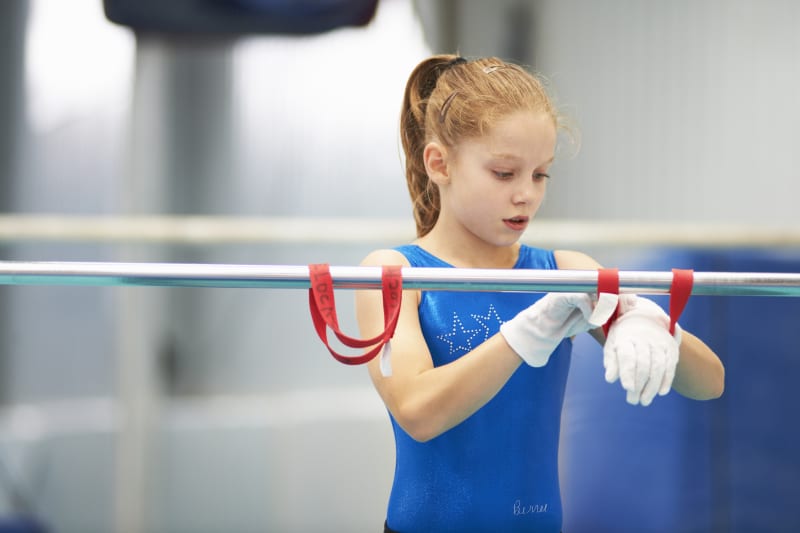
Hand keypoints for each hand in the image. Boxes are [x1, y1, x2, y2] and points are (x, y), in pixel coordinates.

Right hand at [500, 292, 617, 366]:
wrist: (545, 330)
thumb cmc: (568, 323)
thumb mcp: (593, 318)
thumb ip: (607, 312)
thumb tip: (628, 307)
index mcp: (589, 287)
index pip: (611, 284)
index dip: (624, 293)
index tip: (631, 306)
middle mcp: (581, 284)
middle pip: (607, 284)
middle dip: (618, 299)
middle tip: (622, 311)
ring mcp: (572, 287)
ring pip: (596, 290)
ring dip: (605, 305)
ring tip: (605, 317)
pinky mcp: (563, 294)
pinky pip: (582, 298)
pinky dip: (589, 310)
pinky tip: (590, 319)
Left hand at [603, 295, 681, 405]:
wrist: (644, 318)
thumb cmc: (623, 337)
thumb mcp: (612, 345)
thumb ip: (611, 361)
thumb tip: (610, 379)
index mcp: (626, 338)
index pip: (628, 356)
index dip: (628, 373)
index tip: (628, 388)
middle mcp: (644, 339)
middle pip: (644, 364)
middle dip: (639, 385)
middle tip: (633, 401)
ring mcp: (659, 343)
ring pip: (658, 367)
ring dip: (652, 386)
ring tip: (645, 401)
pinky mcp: (671, 347)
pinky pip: (670, 366)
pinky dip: (667, 380)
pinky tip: (661, 392)